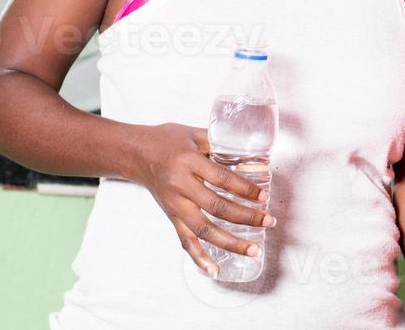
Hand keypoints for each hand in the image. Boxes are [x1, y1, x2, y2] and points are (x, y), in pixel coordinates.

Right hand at [126, 122, 274, 276]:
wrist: (136, 154)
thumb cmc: (167, 140)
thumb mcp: (194, 134)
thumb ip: (222, 144)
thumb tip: (254, 157)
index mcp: (189, 162)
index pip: (222, 179)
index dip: (245, 189)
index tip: (263, 197)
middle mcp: (181, 186)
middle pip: (216, 207)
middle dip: (246, 217)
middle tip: (269, 221)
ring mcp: (175, 205)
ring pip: (203, 230)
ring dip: (230, 242)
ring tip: (252, 250)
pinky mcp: (171, 217)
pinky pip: (185, 241)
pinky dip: (199, 258)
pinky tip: (214, 270)